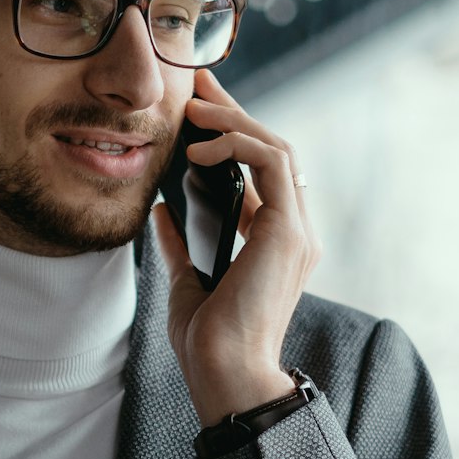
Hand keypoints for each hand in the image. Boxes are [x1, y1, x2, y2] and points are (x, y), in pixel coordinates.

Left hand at [151, 69, 321, 426]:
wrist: (226, 375)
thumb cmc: (208, 342)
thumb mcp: (188, 280)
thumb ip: (181, 243)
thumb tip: (162, 212)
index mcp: (274, 241)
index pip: (260, 170)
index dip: (232, 133)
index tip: (199, 107)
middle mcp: (293, 231)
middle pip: (272, 149)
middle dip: (233, 112)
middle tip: (198, 83)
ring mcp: (296, 230)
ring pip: (277, 148)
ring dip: (235, 122)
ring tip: (195, 110)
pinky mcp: (287, 232)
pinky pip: (272, 164)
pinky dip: (238, 148)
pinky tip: (201, 151)